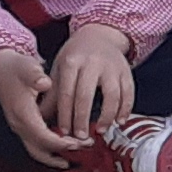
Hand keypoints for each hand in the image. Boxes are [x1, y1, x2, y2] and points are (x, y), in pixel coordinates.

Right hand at [0, 47, 83, 163]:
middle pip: (42, 150)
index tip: (78, 143)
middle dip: (64, 152)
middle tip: (85, 147)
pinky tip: (67, 149)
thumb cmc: (14, 68)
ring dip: (58, 156)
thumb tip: (45, 83)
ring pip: (39, 152)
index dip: (61, 143)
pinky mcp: (23, 128)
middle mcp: (19, 125)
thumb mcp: (27, 67)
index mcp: (22, 113)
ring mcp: (20, 128)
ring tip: (79, 153)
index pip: (43, 137)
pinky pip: (38, 146)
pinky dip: (53, 151)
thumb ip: (36, 76)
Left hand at [45, 22, 137, 143]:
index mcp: (72, 62)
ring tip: (100, 130)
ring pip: (111, 96)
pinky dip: (125, 109)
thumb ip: (53, 92)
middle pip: (86, 96)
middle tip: (81, 136)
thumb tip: (42, 116)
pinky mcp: (126, 72)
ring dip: (107, 116)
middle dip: (82, 118)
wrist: (99, 35)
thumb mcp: (60, 67)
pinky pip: (128, 93)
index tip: (65, 130)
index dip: (65, 114)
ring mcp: (111, 67)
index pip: (67, 92)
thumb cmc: (77, 55)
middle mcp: (92, 63)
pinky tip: (119, 121)